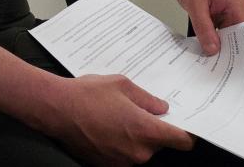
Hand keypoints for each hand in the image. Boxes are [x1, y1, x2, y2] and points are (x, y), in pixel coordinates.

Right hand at [45, 74, 193, 165]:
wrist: (56, 109)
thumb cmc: (87, 94)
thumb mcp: (122, 84)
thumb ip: (147, 99)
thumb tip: (160, 108)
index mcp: (146, 130)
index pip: (182, 140)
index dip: (187, 133)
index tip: (184, 126)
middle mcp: (138, 151)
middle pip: (159, 144)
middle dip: (152, 129)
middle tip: (136, 111)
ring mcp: (122, 161)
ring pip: (140, 149)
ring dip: (134, 137)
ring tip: (114, 117)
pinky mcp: (108, 165)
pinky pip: (123, 155)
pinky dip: (119, 143)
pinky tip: (105, 127)